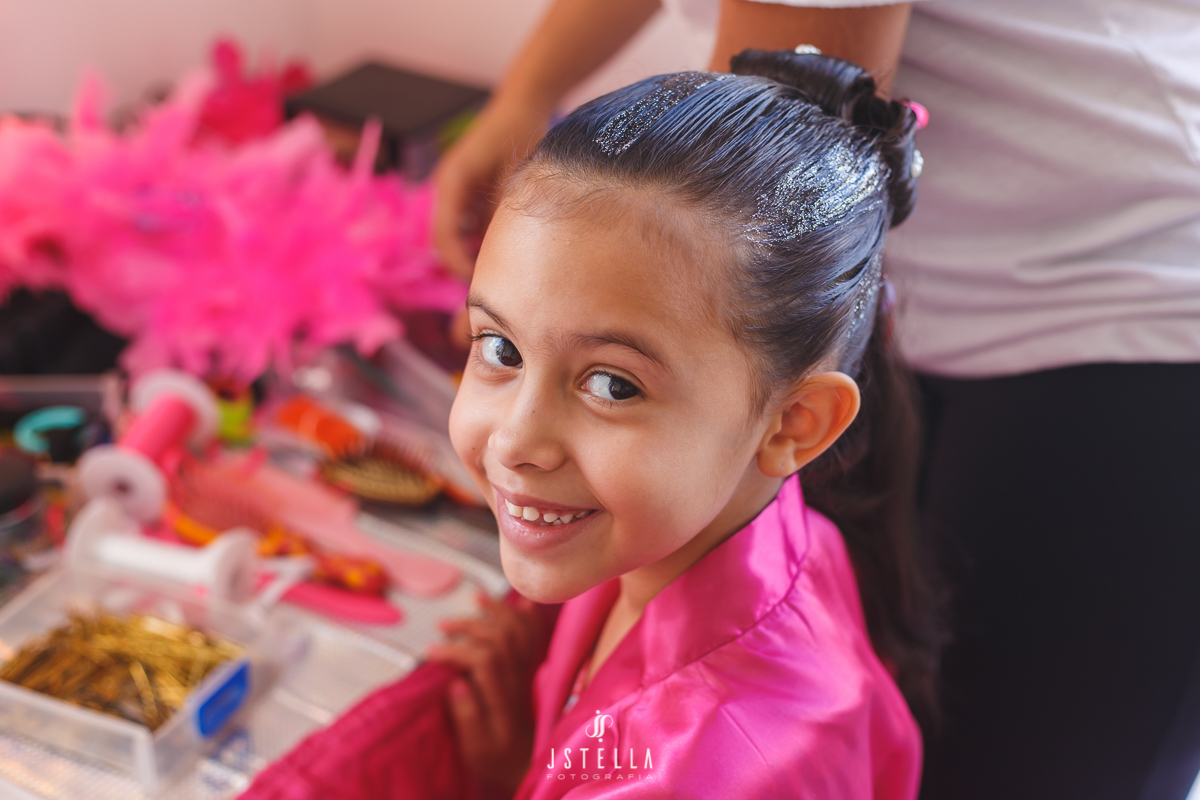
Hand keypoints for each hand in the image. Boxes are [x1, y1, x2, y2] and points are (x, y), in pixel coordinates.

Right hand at [427, 591, 548, 793]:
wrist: (522, 762)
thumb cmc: (493, 757)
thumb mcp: (474, 749)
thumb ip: (467, 717)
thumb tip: (455, 683)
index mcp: (502, 700)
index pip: (485, 660)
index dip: (457, 651)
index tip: (430, 653)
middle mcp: (517, 681)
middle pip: (500, 639)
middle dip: (470, 625)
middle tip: (442, 627)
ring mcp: (525, 673)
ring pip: (518, 632)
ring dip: (497, 611)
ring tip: (476, 599)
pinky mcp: (527, 670)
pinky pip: (533, 638)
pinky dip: (528, 617)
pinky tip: (521, 602)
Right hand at [432, 99, 550, 279]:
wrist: (522, 105)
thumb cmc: (521, 133)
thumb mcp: (516, 178)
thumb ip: (503, 213)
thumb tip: (502, 255)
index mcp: (452, 182)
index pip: (443, 234)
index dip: (458, 263)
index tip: (480, 282)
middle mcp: (447, 187)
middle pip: (443, 239)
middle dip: (461, 265)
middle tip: (486, 289)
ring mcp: (455, 190)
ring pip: (455, 235)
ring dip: (470, 255)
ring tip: (497, 276)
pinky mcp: (467, 192)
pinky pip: (466, 225)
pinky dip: (478, 241)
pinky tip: (501, 253)